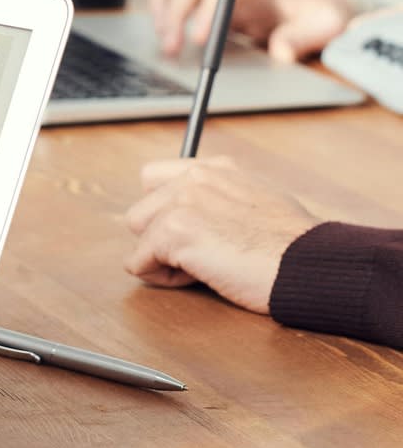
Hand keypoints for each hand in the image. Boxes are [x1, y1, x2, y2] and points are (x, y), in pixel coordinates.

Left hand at [123, 156, 318, 313]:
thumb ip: (220, 199)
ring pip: (139, 238)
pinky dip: (163, 279)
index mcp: (215, 168)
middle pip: (140, 212)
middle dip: (162, 239)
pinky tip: (201, 277)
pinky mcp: (173, 232)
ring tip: (205, 266)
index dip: (161, 210)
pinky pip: (138, 263)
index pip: (152, 178)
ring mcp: (182, 202)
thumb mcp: (258, 202)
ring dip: (163, 259)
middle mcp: (195, 178)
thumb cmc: (292, 247)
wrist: (310, 265)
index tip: (187, 231)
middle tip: (204, 255)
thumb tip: (189, 213)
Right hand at [149, 0, 353, 61]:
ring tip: (164, 42)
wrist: (318, 2)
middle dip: (177, 13)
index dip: (208, 8)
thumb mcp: (326, 26)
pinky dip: (163, 4)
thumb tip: (281, 52)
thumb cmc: (322, 13)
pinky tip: (162, 29)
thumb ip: (304, 37)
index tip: (200, 40)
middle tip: (171, 49)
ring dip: (164, 8)